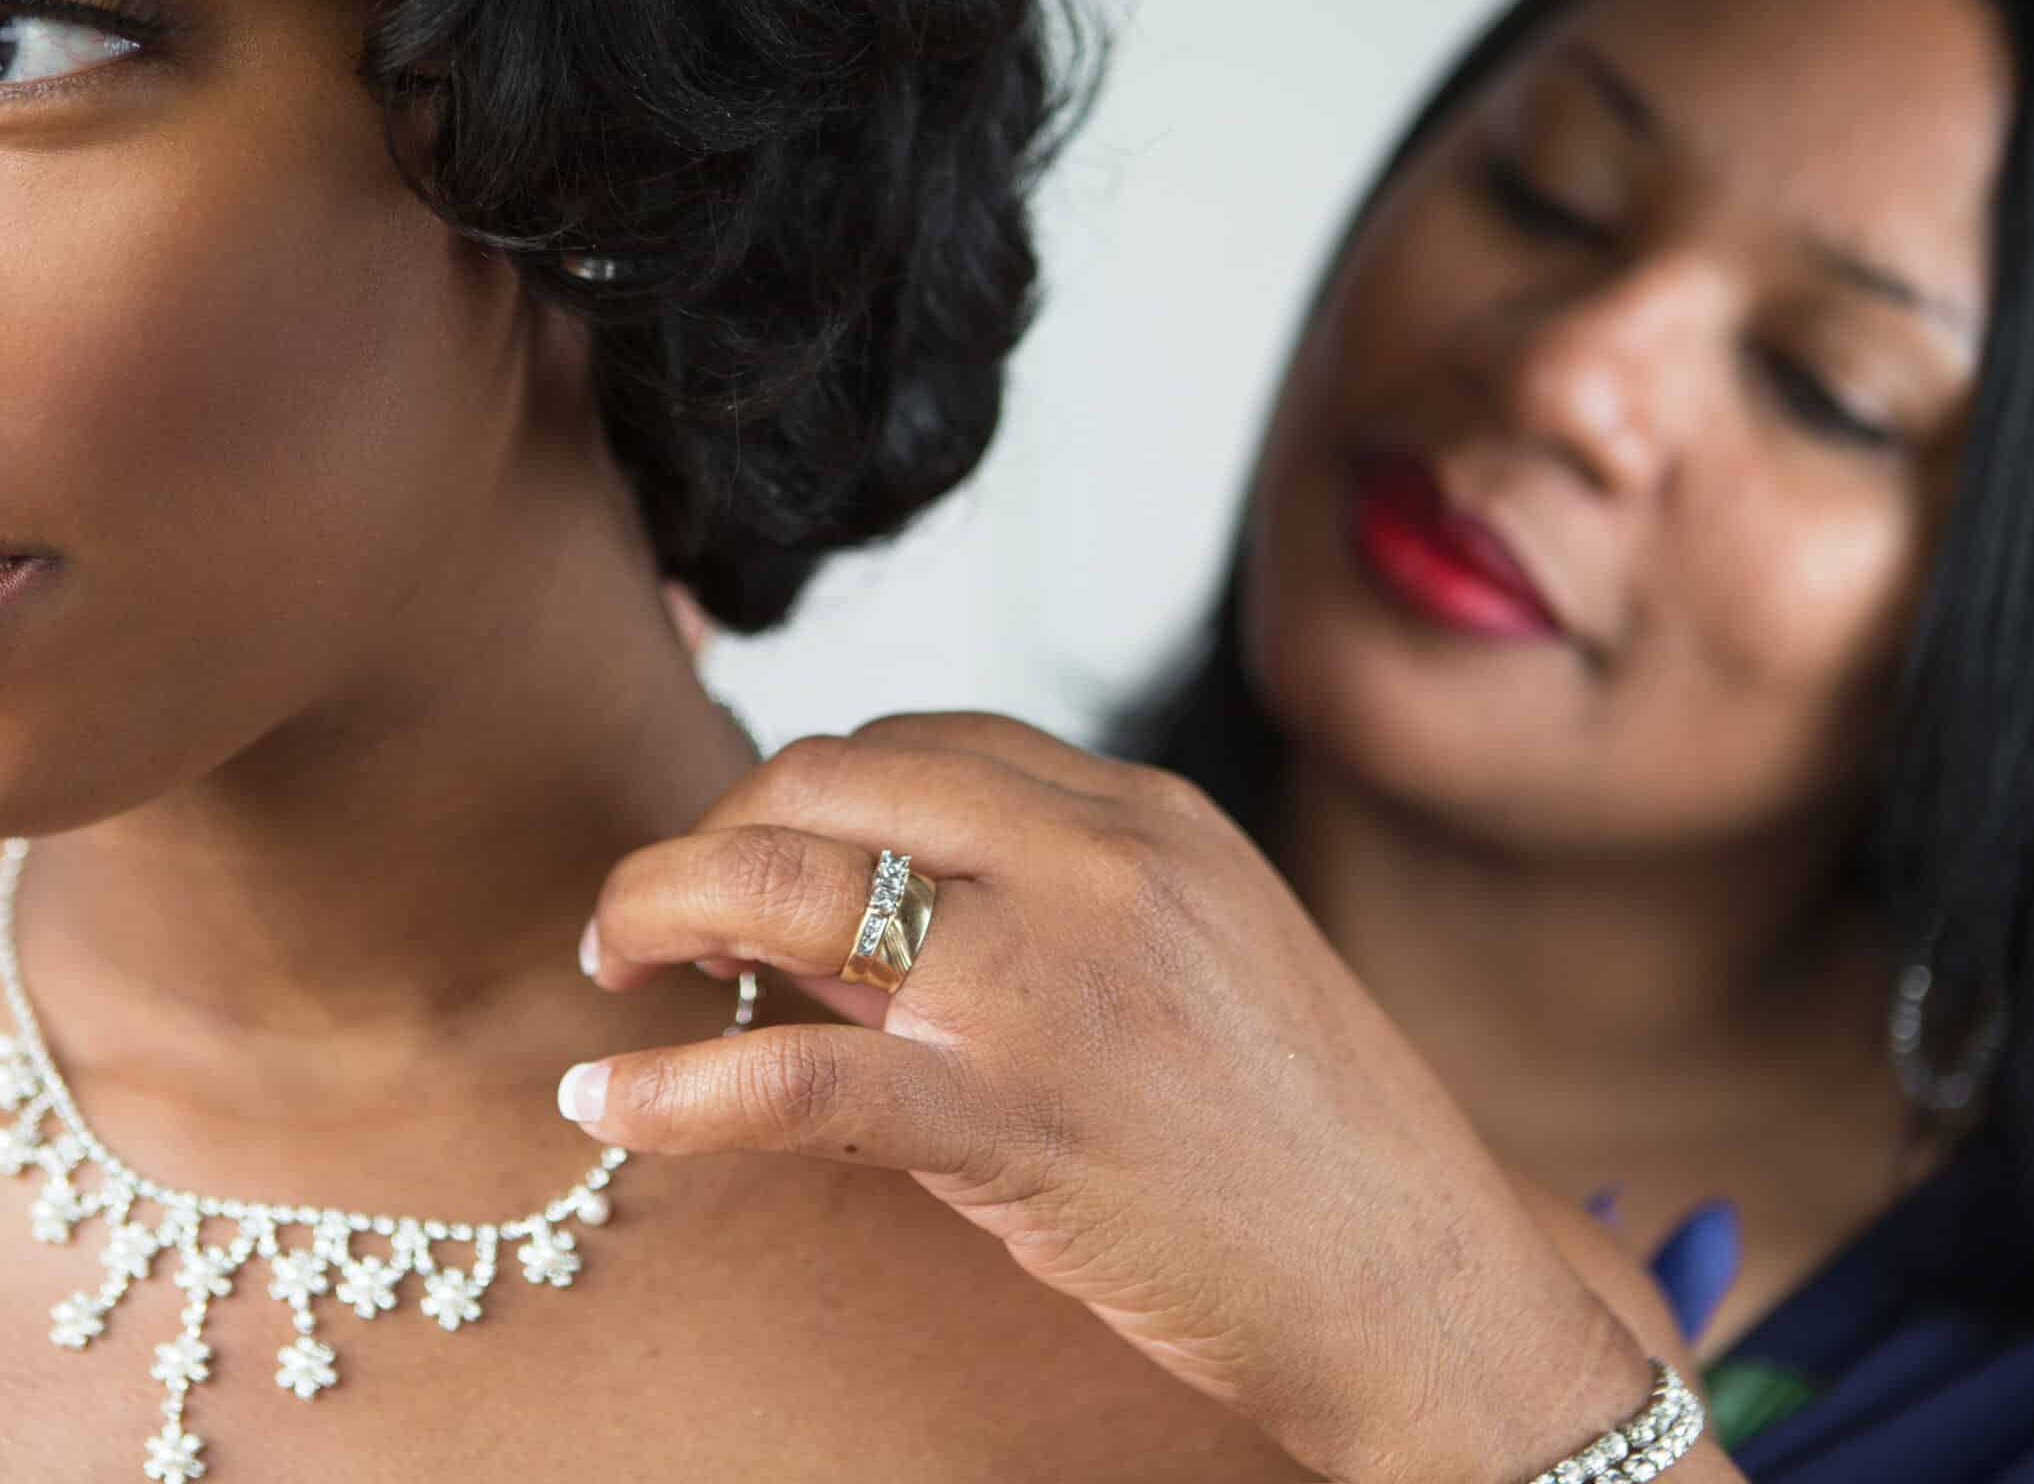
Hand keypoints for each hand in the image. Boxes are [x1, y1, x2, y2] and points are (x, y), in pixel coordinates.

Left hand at [567, 713, 1695, 1482]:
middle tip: (650, 911)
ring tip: (606, 966)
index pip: (915, 743)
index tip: (744, 849)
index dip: (798, 789)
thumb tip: (836, 918)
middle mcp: (1096, 863)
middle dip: (706, 832)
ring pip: (788, 888)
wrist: (1427, 1290)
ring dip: (658, 912)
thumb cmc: (1310, 1148)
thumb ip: (1033, 917)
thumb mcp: (1194, 968)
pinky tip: (607, 1104)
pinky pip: (795, 1075)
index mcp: (1146, 816)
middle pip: (828, 783)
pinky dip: (675, 1089)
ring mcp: (1053, 982)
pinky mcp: (1017, 1117)